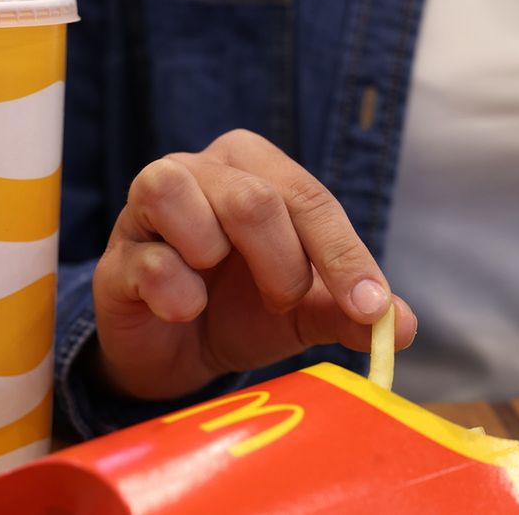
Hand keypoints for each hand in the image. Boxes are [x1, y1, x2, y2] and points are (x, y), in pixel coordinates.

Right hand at [90, 129, 417, 399]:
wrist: (180, 349)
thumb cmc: (248, 306)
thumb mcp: (310, 309)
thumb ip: (354, 311)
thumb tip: (401, 327)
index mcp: (260, 168)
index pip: (312, 200)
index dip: (345, 257)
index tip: (371, 307)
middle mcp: (203, 169)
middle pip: (254, 198)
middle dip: (283, 264)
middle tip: (286, 301)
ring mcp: (149, 206)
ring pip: (179, 195)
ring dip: (216, 254)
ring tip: (219, 288)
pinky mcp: (117, 254)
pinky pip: (145, 258)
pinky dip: (175, 291)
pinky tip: (184, 309)